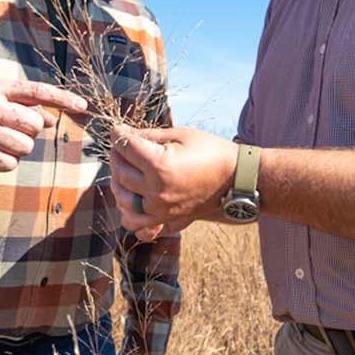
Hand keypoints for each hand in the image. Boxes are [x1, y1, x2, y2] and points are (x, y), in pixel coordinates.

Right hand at [0, 80, 86, 170]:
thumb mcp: (2, 100)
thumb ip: (28, 107)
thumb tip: (51, 120)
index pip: (37, 91)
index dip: (62, 98)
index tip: (83, 105)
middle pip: (34, 124)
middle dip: (31, 131)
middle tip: (13, 130)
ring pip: (25, 146)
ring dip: (21, 149)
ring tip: (3, 142)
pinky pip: (10, 163)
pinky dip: (8, 162)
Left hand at [111, 125, 238, 239]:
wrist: (237, 179)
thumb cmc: (211, 152)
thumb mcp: (180, 135)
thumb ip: (149, 135)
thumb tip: (125, 135)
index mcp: (160, 166)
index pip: (126, 148)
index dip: (118, 135)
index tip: (117, 130)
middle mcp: (156, 192)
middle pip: (120, 173)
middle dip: (117, 157)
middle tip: (122, 148)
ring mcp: (160, 210)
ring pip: (123, 200)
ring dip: (118, 183)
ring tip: (125, 171)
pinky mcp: (167, 221)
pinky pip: (136, 224)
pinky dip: (129, 214)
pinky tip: (133, 198)